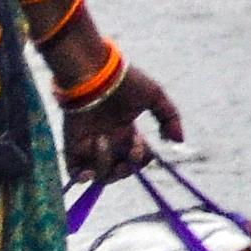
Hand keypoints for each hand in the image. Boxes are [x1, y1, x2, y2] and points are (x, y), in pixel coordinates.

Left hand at [63, 60, 181, 184]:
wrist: (93, 72)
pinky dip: (82, 178)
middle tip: (130, 151)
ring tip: (102, 139)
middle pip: (119, 171)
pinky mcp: (72, 145)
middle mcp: (108, 140)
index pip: (135, 158)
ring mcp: (89, 145)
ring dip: (106, 163)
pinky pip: (75, 173)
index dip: (142, 159)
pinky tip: (89, 172)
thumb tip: (178, 140)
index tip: (146, 146)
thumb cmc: (124, 80)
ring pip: (100, 173)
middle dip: (128, 168)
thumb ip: (169, 118)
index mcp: (125, 131)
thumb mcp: (155, 95)